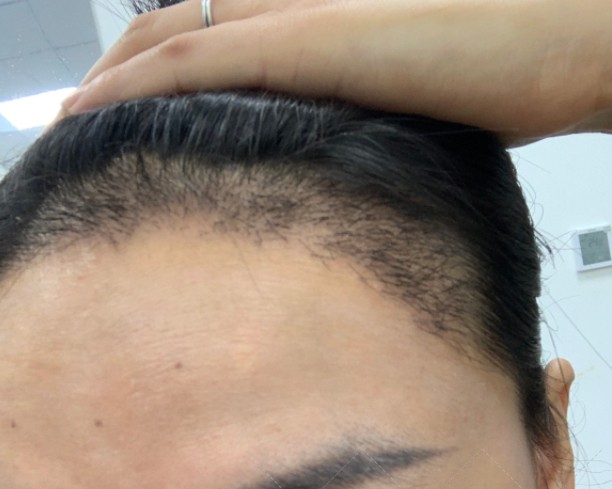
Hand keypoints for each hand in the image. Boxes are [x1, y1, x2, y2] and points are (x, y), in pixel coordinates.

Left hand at [48, 0, 611, 147]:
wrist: (566, 42)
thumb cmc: (510, 78)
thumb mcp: (415, 110)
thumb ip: (362, 128)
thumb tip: (343, 175)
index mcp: (320, 24)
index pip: (213, 36)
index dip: (156, 70)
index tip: (123, 118)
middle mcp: (299, 7)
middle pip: (175, 25)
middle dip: (116, 73)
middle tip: (75, 123)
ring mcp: (302, 17)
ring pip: (172, 35)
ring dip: (110, 77)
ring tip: (66, 123)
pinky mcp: (313, 40)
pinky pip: (199, 56)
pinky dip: (136, 83)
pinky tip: (92, 114)